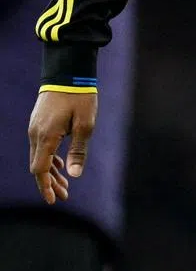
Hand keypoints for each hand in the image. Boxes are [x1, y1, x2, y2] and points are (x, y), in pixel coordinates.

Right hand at [28, 90, 97, 204]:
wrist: (67, 71)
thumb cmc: (79, 96)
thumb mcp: (85, 123)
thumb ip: (78, 150)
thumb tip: (75, 174)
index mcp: (46, 137)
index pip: (40, 170)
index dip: (46, 186)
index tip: (54, 199)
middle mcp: (35, 134)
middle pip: (38, 166)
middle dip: (50, 183)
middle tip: (65, 195)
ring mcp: (35, 128)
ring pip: (38, 157)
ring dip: (50, 171)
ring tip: (65, 184)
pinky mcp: (38, 123)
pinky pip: (40, 147)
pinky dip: (48, 158)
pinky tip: (58, 164)